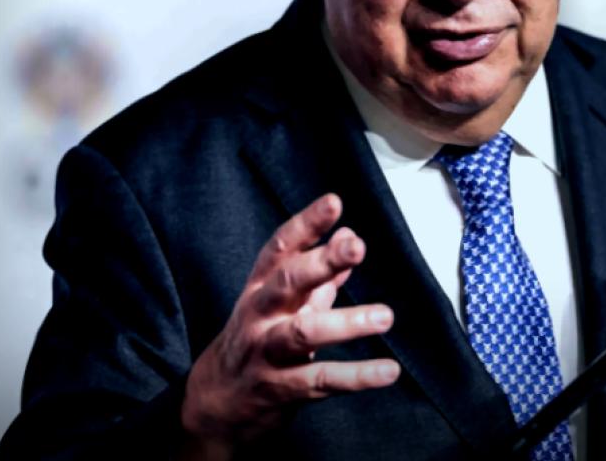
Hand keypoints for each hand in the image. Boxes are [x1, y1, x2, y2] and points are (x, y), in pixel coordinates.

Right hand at [180, 193, 399, 455]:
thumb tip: (350, 234)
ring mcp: (267, 353)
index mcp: (261, 288)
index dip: (306, 224)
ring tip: (385, 316)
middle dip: (321, 262)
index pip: (281, 248)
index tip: (333, 201)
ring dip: (346, 323)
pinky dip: (357, 377)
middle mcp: (260, 315)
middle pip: (287, 282)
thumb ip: (319, 272)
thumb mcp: (283, 303)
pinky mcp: (281, 389)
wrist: (217, 404)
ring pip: (303, 333)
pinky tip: (388, 371)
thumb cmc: (259, 341)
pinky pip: (321, 381)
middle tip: (357, 246)